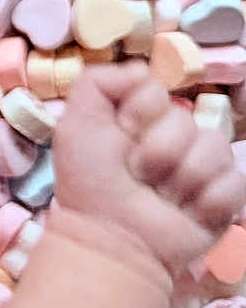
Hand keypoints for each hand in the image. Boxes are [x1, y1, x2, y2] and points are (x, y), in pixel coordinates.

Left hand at [51, 61, 245, 277]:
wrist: (112, 239)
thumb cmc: (91, 183)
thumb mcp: (77, 126)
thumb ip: (97, 83)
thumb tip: (141, 68)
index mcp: (143, 117)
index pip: (155, 90)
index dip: (136, 114)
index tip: (118, 137)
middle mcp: (177, 136)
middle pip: (185, 120)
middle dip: (155, 152)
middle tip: (136, 175)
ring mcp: (204, 165)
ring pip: (213, 148)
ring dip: (179, 178)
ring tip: (159, 195)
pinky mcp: (227, 196)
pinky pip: (233, 181)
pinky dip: (206, 200)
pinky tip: (185, 211)